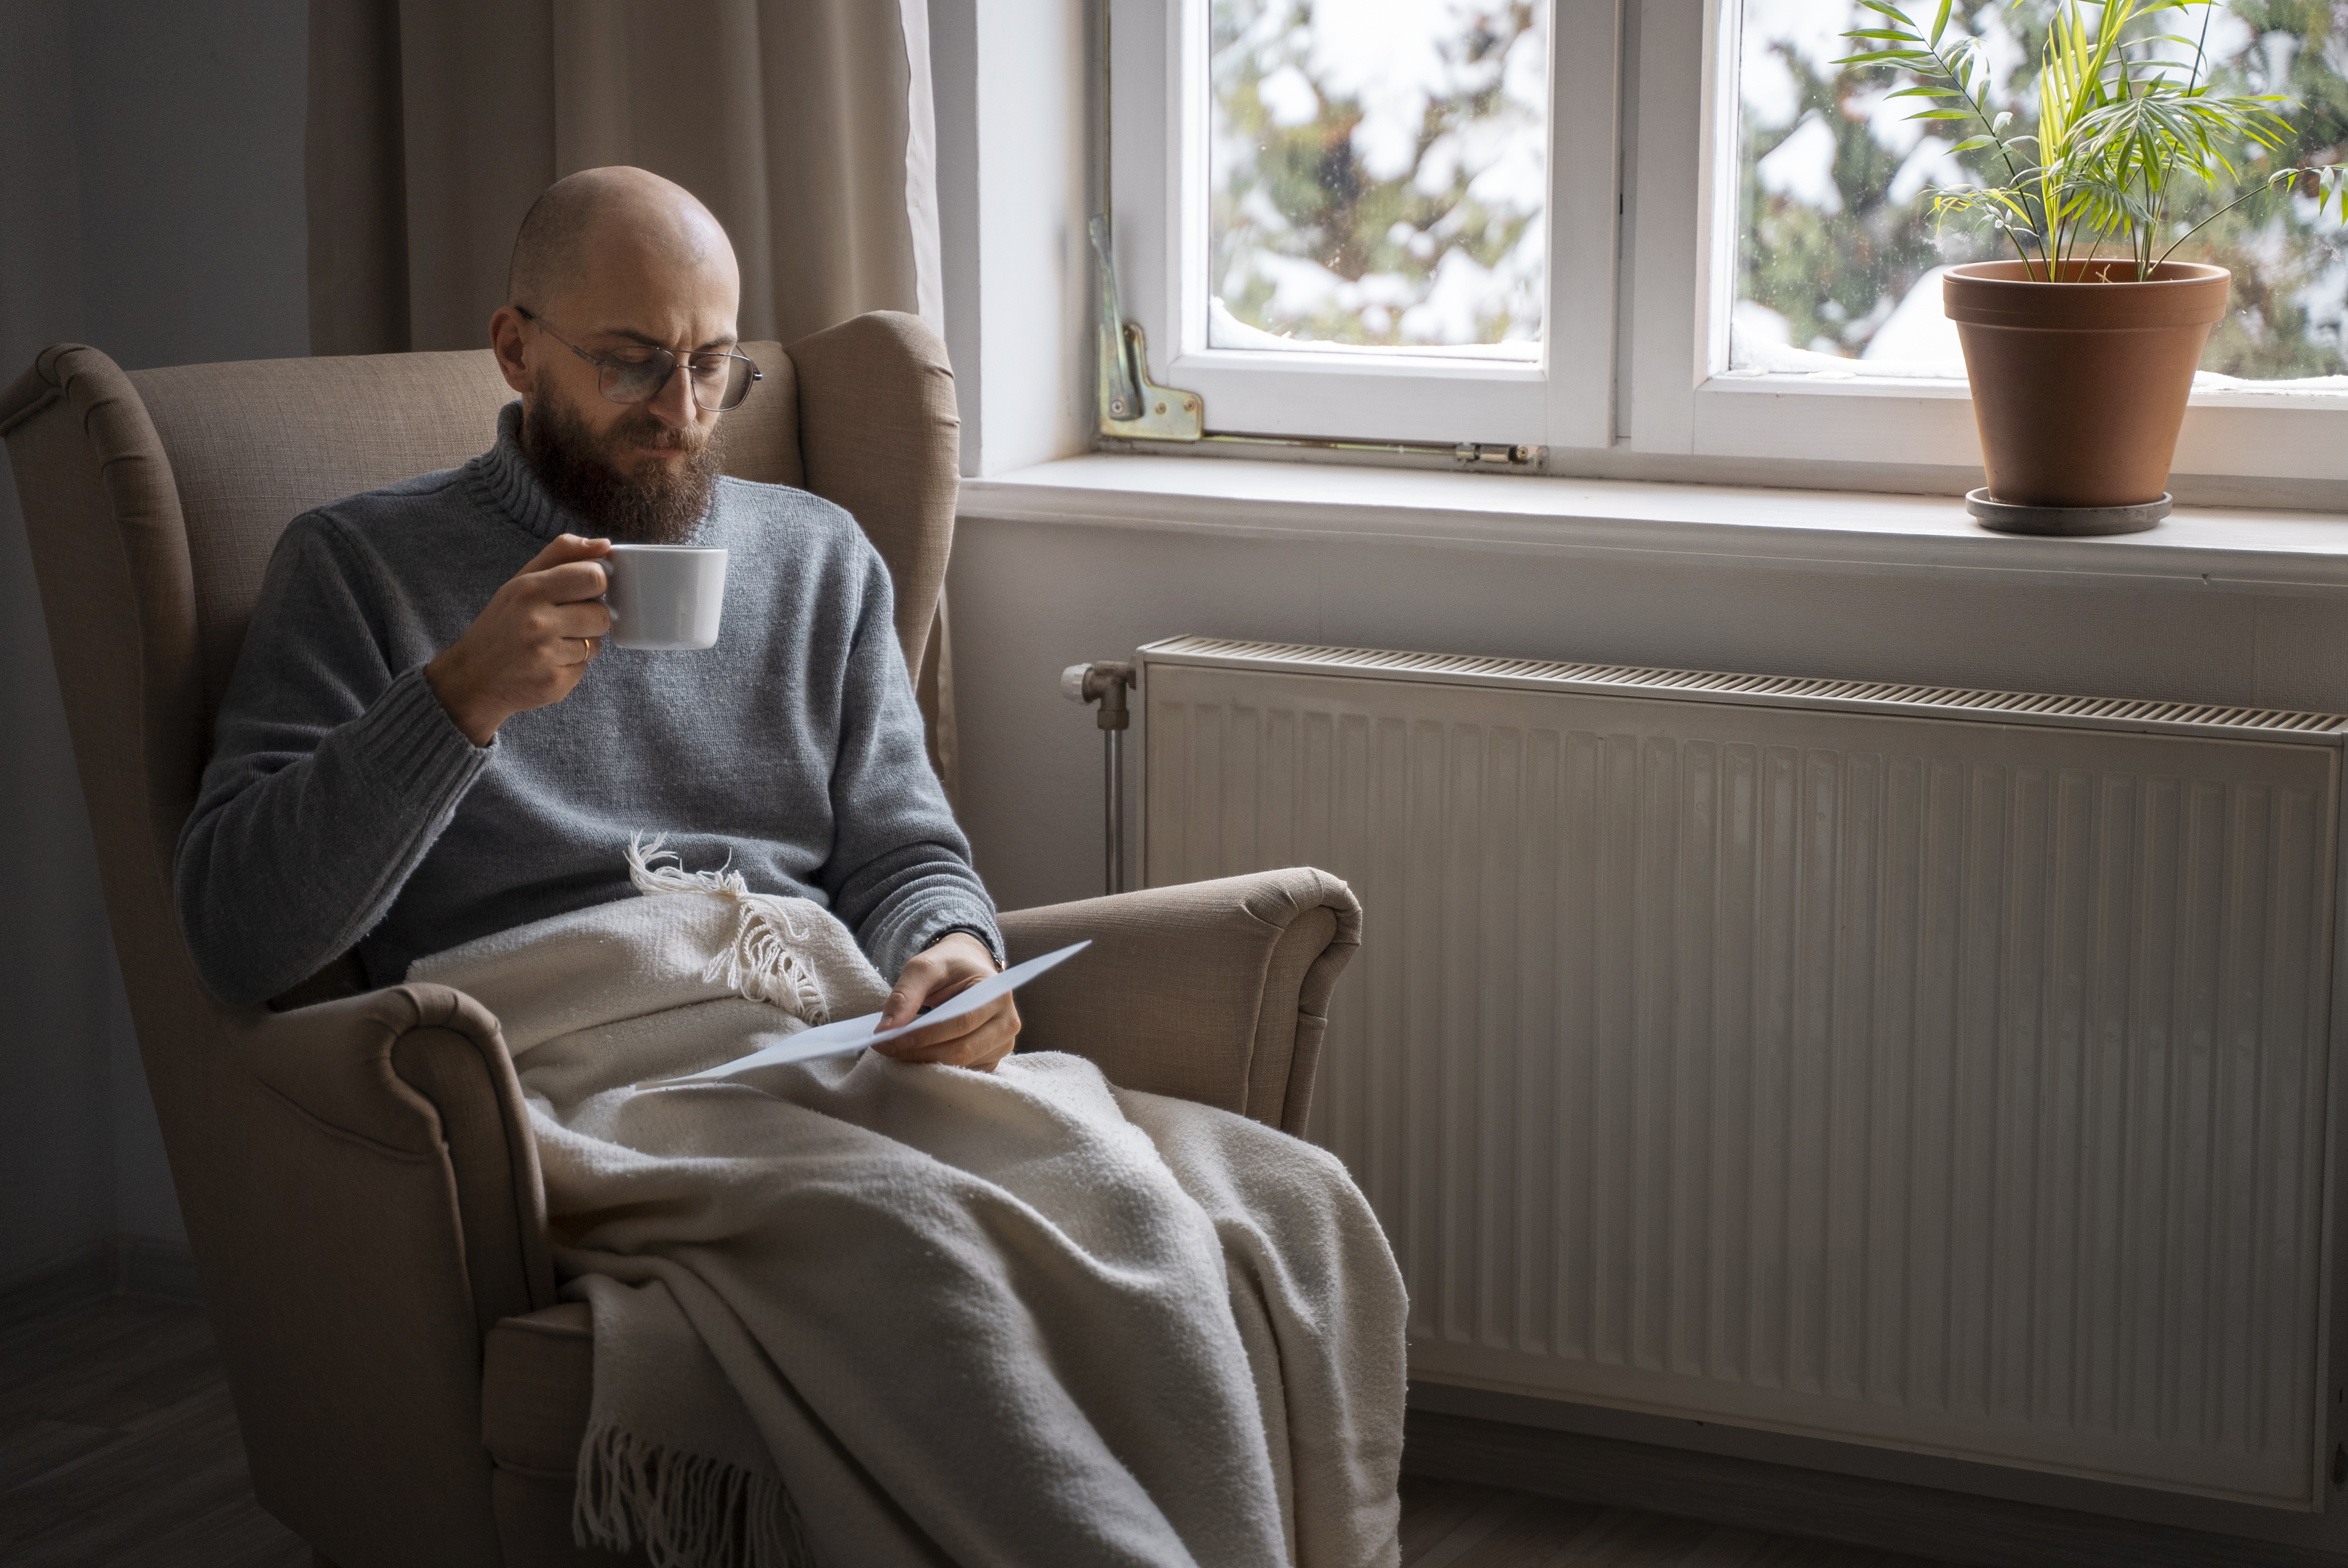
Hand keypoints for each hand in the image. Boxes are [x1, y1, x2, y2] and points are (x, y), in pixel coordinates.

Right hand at [425, 534, 613, 744]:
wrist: (471, 679)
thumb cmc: (502, 624)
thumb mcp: (521, 581)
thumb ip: (562, 555)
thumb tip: (605, 544)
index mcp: (530, 590)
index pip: (594, 577)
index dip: (596, 584)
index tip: (583, 590)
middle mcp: (538, 622)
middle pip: (602, 613)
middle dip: (590, 616)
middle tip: (564, 621)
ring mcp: (547, 656)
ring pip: (596, 642)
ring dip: (581, 642)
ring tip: (551, 643)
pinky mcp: (555, 683)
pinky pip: (585, 667)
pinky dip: (571, 665)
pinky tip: (546, 663)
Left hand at [873, 932, 1017, 1071]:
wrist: (969, 969)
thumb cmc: (949, 967)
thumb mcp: (924, 967)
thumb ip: (905, 994)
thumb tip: (886, 1029)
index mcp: (997, 993)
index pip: (959, 1023)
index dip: (922, 1036)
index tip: (887, 1038)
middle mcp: (1008, 1022)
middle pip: (962, 1050)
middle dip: (919, 1053)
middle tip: (886, 1048)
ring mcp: (1003, 1044)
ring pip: (962, 1066)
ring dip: (925, 1062)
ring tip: (898, 1050)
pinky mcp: (993, 1059)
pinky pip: (963, 1072)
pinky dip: (936, 1067)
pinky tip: (917, 1056)